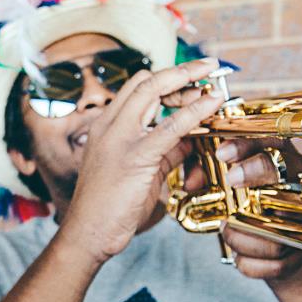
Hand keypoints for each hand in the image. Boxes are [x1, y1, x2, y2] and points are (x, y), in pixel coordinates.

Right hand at [54, 59, 222, 266]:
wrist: (87, 234)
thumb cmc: (109, 207)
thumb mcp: (140, 171)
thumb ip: (164, 151)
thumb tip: (193, 138)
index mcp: (106, 125)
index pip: (137, 87)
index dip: (167, 79)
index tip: (191, 80)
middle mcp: (109, 125)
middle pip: (146, 81)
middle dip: (180, 70)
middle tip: (208, 68)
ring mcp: (119, 138)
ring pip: (154, 91)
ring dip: (187, 80)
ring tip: (213, 79)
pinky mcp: (135, 156)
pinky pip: (171, 126)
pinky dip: (195, 111)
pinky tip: (211, 104)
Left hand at [210, 138, 301, 284]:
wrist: (278, 247)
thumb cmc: (248, 207)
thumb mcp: (225, 184)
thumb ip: (203, 174)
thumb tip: (190, 182)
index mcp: (282, 162)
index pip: (270, 144)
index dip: (246, 146)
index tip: (222, 153)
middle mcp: (299, 187)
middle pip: (285, 174)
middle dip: (255, 173)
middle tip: (231, 180)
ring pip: (276, 227)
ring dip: (241, 234)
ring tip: (226, 229)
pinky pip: (274, 263)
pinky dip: (249, 262)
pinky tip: (238, 254)